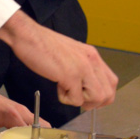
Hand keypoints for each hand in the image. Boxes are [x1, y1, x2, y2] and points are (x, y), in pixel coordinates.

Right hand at [0, 11, 117, 108]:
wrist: (28, 35)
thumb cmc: (43, 44)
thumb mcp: (71, 53)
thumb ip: (82, 66)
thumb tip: (85, 85)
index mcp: (92, 55)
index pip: (112, 82)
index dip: (102, 95)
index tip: (88, 97)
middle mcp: (91, 60)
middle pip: (108, 94)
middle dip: (93, 103)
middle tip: (77, 98)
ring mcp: (82, 67)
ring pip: (97, 98)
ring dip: (80, 101)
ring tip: (65, 90)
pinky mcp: (70, 75)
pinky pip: (76, 99)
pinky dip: (65, 99)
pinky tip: (57, 85)